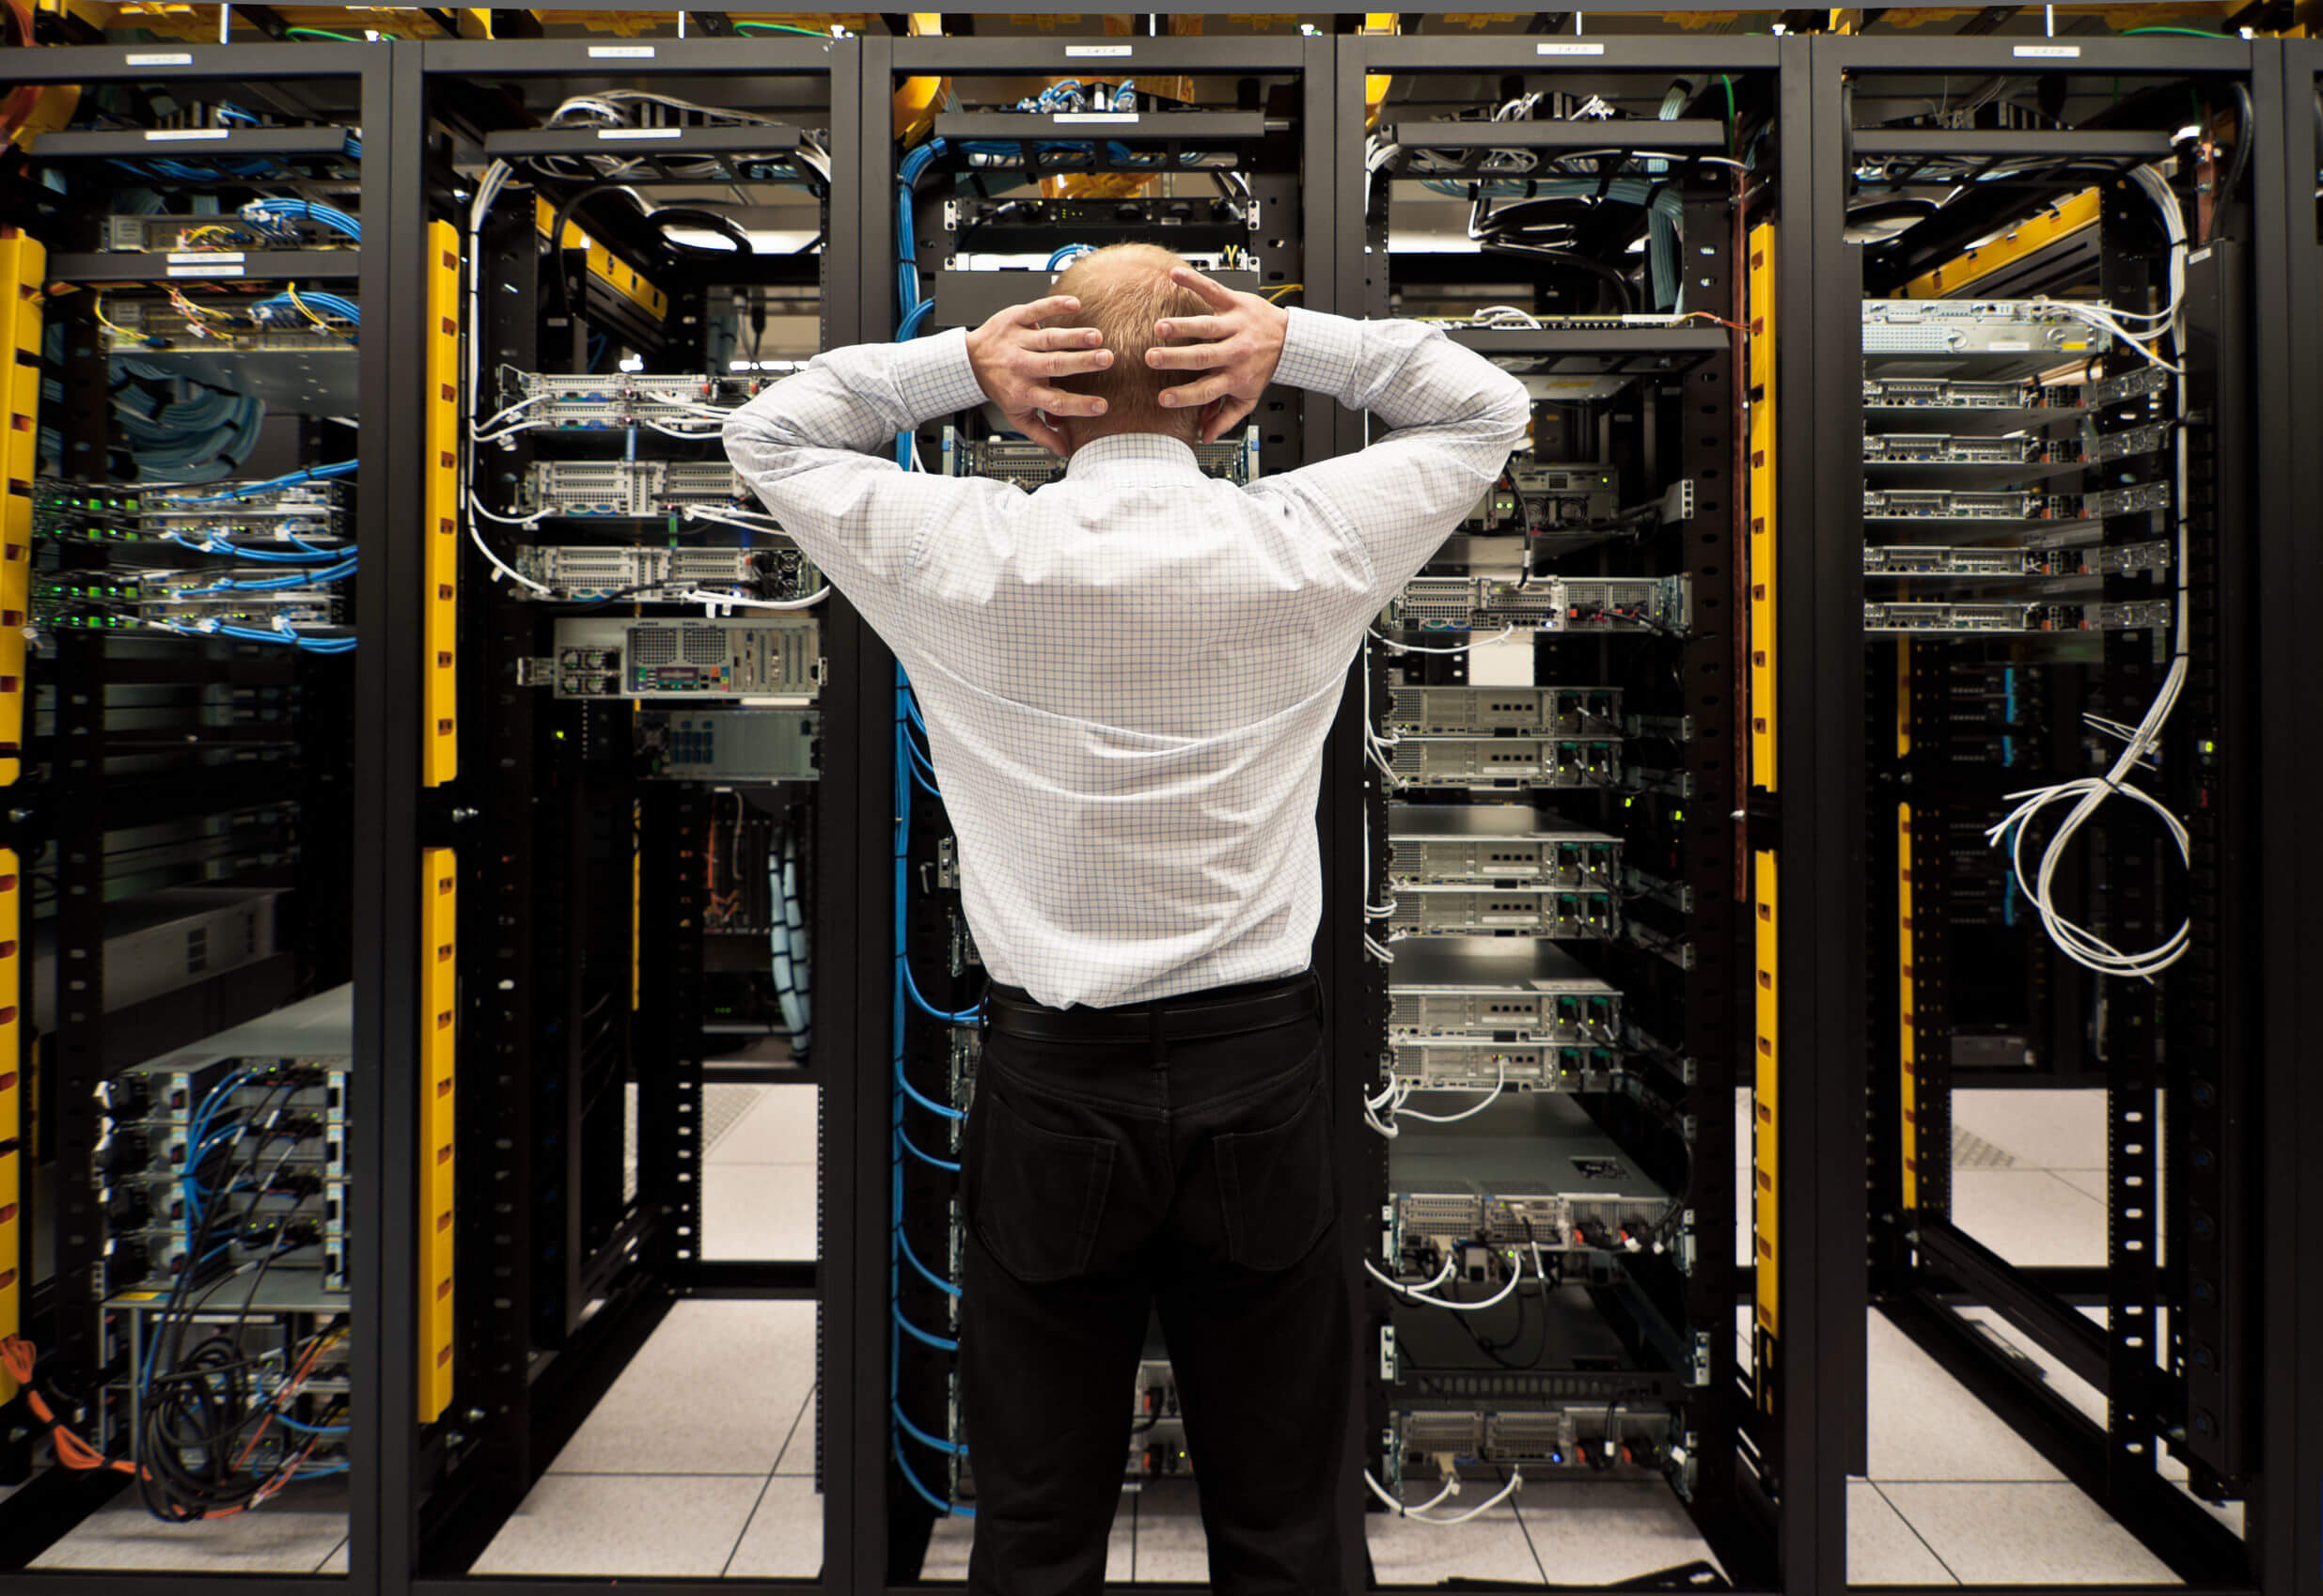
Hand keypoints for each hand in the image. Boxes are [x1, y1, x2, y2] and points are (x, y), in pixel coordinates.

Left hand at [964, 294, 1110, 456]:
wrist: (970, 360)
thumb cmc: (1000, 387)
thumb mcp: (1016, 414)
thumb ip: (1041, 432)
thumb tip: (1064, 451)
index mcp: (1023, 391)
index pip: (1054, 401)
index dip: (1078, 405)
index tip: (1101, 406)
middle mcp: (1021, 366)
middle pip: (1054, 365)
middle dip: (1081, 362)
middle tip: (1107, 360)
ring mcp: (1018, 341)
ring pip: (1048, 339)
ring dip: (1073, 336)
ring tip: (1096, 337)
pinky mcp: (1016, 319)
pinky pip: (1036, 311)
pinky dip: (1054, 306)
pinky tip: (1074, 305)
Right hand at [1144, 267, 1288, 443]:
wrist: (1291, 339)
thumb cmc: (1263, 367)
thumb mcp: (1249, 397)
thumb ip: (1226, 416)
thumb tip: (1205, 436)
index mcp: (1236, 376)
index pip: (1208, 390)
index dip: (1186, 396)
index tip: (1164, 399)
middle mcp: (1236, 350)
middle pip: (1204, 356)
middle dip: (1177, 359)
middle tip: (1152, 359)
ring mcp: (1235, 325)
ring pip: (1207, 326)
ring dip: (1183, 326)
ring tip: (1160, 327)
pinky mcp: (1235, 302)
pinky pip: (1214, 290)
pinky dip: (1194, 281)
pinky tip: (1174, 276)